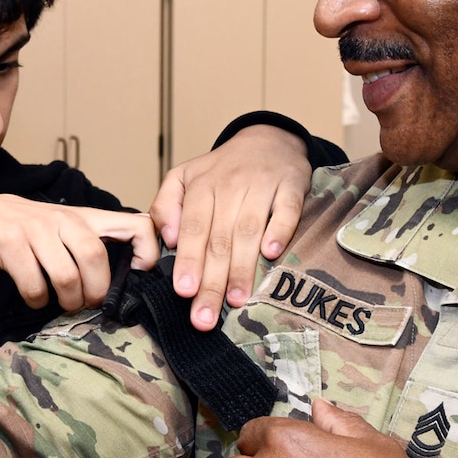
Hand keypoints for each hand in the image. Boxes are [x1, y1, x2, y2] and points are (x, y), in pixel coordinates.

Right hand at [0, 196, 158, 311]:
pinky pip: (33, 285)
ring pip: (66, 276)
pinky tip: (37, 297)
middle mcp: (67, 220)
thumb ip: (102, 243)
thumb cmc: (40, 230)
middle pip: (95, 257)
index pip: (137, 224)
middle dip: (97, 290)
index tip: (138, 272)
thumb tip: (132, 275)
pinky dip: (38, 300)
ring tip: (67, 303)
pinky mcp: (12, 245)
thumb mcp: (75, 227)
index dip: (148, 251)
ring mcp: (38, 230)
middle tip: (91, 301)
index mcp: (91, 218)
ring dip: (69, 300)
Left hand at [151, 124, 309, 330]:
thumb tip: (166, 238)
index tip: (184, 292)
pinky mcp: (291, 186)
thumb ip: (165, 205)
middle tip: (205, 318)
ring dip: (242, 266)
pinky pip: (286, 210)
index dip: (188, 260)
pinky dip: (280, 230)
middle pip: (219, 239)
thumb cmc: (221, 170)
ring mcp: (262, 186)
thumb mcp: (183, 177)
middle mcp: (230, 186)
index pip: (192, 229)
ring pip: (249, 230)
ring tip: (236, 300)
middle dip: (211, 281)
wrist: (267, 139)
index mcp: (201, 187)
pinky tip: (272, 253)